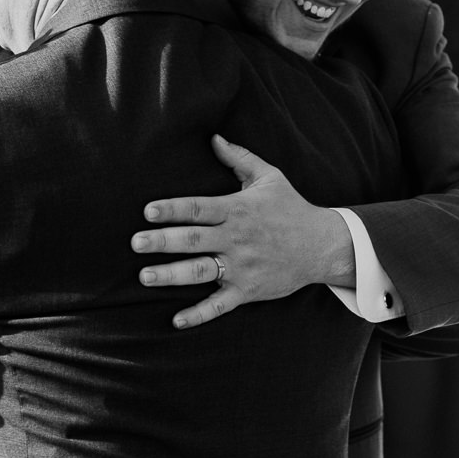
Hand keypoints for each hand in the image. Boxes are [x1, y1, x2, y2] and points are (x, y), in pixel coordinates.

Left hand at [132, 134, 354, 328]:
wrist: (323, 245)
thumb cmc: (291, 208)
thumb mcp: (269, 177)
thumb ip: (239, 158)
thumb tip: (214, 137)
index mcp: (238, 210)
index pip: (199, 208)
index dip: (172, 209)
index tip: (148, 211)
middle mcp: (237, 239)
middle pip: (193, 240)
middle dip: (162, 241)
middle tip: (135, 242)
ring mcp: (242, 267)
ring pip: (201, 271)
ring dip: (172, 275)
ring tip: (145, 276)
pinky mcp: (248, 290)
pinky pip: (220, 305)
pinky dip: (198, 314)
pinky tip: (176, 320)